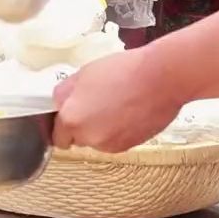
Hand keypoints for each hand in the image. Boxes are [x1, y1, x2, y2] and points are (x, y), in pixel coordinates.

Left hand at [52, 49, 183, 152]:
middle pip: (78, 138)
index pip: (57, 136)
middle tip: (97, 103)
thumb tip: (59, 103)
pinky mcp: (130, 145)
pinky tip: (129, 111)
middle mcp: (89, 138)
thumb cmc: (124, 71)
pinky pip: (117, 140)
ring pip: (99, 140)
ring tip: (117, 104)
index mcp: (72, 120)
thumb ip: (65, 93)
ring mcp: (110, 144)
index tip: (70, 116)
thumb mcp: (83, 73)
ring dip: (103, 128)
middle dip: (84, 124)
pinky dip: (120, 130)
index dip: (63, 124)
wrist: (161, 78)